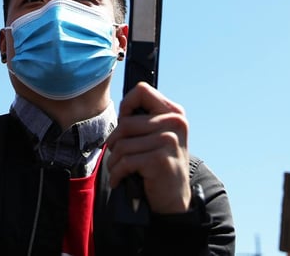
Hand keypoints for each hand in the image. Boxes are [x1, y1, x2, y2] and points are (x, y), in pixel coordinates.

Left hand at [105, 82, 191, 213]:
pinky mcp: (159, 159)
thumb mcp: (158, 136)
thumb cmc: (160, 164)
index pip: (141, 90)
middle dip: (114, 142)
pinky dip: (117, 173)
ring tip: (117, 169)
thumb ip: (145, 120)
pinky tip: (119, 180)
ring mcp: (168, 141)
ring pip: (122, 144)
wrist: (175, 199)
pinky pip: (125, 161)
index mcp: (174, 112)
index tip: (124, 125)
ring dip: (114, 161)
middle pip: (125, 123)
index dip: (126, 106)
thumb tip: (121, 110)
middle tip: (116, 155)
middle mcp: (175, 122)